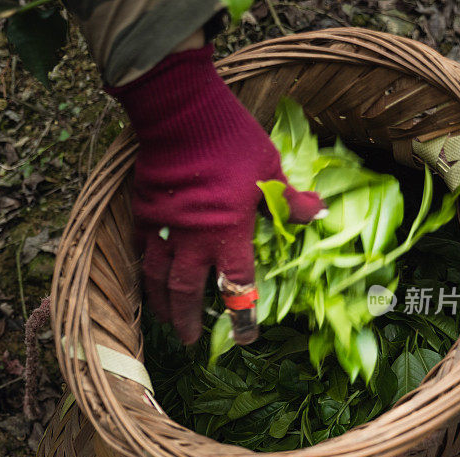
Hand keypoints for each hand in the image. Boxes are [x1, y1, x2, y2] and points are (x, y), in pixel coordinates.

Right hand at [108, 45, 325, 343]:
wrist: (181, 114)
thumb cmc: (230, 140)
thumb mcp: (269, 167)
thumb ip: (290, 199)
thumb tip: (319, 211)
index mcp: (229, 233)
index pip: (236, 286)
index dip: (241, 317)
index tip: (245, 338)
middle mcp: (194, 240)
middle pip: (187, 291)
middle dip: (187, 320)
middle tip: (189, 340)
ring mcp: (164, 228)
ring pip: (157, 277)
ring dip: (162, 303)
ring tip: (165, 321)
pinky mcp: (144, 211)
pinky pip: (140, 248)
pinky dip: (143, 266)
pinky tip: (145, 276)